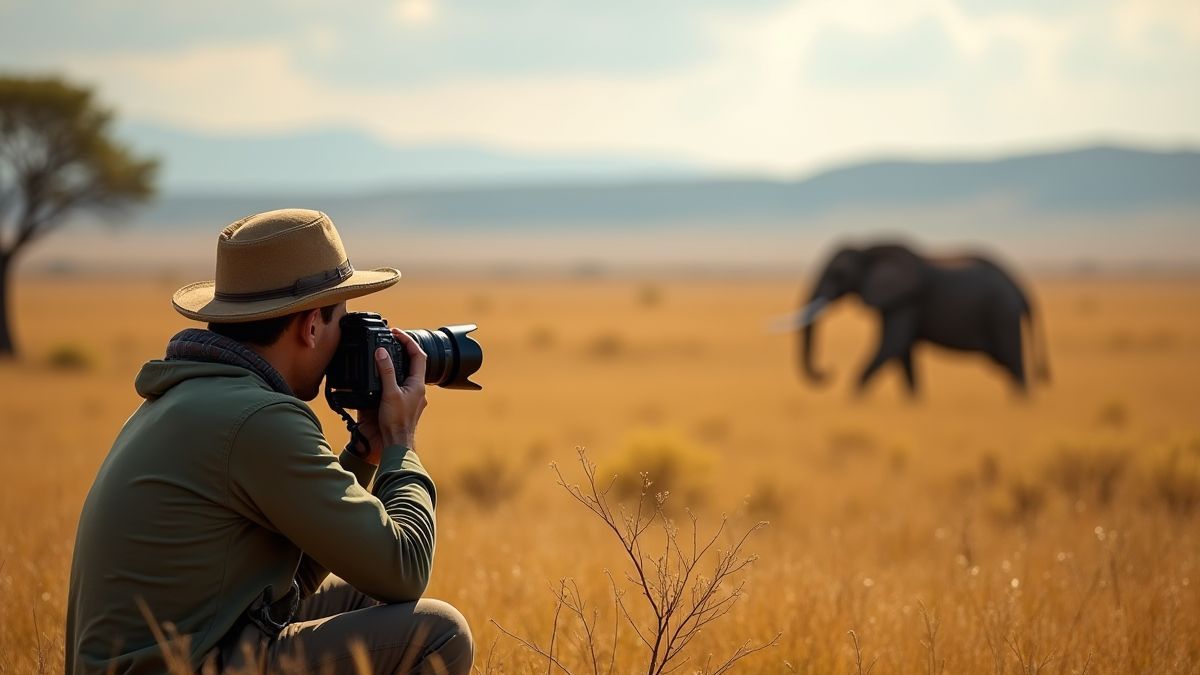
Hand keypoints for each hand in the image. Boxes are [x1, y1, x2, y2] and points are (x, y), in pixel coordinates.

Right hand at [354, 329, 427, 462]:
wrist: (396, 443)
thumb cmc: (395, 422)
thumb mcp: (389, 393)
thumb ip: (386, 372)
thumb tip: (382, 352)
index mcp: (417, 384)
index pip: (418, 355)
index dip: (408, 341)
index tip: (396, 333)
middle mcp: (418, 389)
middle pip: (415, 363)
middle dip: (404, 349)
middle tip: (392, 341)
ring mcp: (413, 397)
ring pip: (409, 374)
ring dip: (400, 363)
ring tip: (387, 355)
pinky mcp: (406, 404)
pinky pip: (403, 385)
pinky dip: (395, 376)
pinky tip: (385, 378)